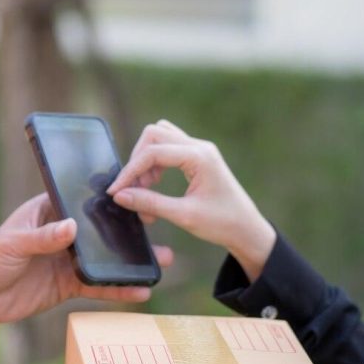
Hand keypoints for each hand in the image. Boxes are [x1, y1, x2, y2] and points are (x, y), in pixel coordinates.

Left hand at [0, 193, 173, 324]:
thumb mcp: (12, 244)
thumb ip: (42, 238)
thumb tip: (72, 228)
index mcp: (48, 211)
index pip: (82, 201)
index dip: (108, 200)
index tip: (135, 198)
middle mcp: (62, 233)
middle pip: (101, 230)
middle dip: (129, 231)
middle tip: (158, 228)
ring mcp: (66, 260)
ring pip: (105, 259)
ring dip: (130, 261)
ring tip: (160, 262)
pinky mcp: (67, 285)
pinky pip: (97, 286)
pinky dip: (117, 289)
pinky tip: (139, 291)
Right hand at [106, 120, 275, 280]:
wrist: (248, 229)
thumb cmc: (222, 223)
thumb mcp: (183, 216)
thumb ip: (150, 203)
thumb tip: (120, 196)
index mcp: (199, 157)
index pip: (153, 152)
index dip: (130, 171)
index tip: (115, 191)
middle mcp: (199, 146)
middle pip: (154, 134)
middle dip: (137, 160)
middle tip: (133, 189)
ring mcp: (199, 149)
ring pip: (160, 137)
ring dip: (145, 159)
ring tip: (145, 188)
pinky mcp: (198, 157)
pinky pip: (169, 147)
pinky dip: (155, 162)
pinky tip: (154, 184)